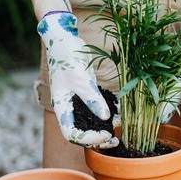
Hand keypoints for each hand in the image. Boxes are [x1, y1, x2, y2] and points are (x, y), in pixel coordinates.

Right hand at [38, 11, 118, 147]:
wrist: (64, 39)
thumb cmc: (67, 58)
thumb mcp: (81, 79)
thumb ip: (92, 99)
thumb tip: (105, 118)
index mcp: (61, 107)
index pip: (71, 134)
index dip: (88, 139)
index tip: (105, 134)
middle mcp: (68, 108)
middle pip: (81, 132)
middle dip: (98, 138)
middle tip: (115, 139)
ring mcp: (77, 101)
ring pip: (90, 122)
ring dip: (104, 127)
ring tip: (119, 128)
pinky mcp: (86, 93)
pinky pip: (96, 109)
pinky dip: (106, 114)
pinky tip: (118, 114)